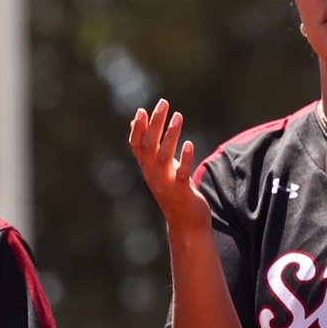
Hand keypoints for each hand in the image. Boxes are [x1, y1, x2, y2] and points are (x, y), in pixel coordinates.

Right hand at [129, 99, 210, 230]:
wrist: (186, 223)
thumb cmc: (174, 191)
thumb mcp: (160, 169)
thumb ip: (151, 148)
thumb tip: (138, 121)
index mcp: (147, 169)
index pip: (136, 145)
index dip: (138, 128)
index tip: (142, 110)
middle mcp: (153, 175)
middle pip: (149, 146)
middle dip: (155, 124)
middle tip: (163, 104)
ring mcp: (165, 184)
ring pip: (163, 157)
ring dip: (170, 135)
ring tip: (178, 116)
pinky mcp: (181, 192)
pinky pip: (181, 173)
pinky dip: (185, 158)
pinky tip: (189, 144)